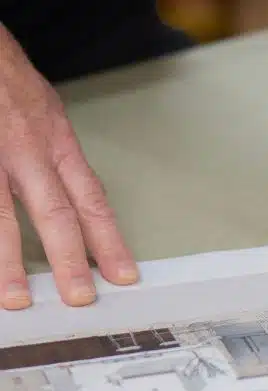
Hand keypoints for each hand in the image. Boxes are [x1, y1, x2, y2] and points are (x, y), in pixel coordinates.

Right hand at [0, 26, 137, 309]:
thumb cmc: (11, 84)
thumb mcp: (50, 119)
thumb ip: (59, 163)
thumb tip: (76, 205)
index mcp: (58, 146)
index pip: (92, 201)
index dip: (110, 241)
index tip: (124, 274)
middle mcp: (29, 153)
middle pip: (55, 213)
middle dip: (69, 260)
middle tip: (81, 297)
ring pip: (1, 215)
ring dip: (9, 261)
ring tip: (16, 297)